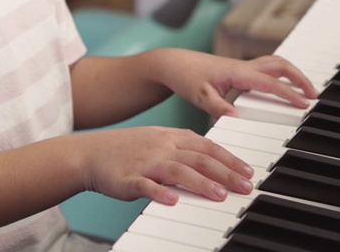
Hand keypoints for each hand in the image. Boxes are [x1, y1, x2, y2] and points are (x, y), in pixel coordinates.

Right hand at [80, 126, 254, 204]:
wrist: (91, 153)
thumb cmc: (129, 150)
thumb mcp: (160, 141)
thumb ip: (186, 149)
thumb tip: (215, 162)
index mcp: (171, 137)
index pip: (207, 146)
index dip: (230, 159)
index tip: (248, 172)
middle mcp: (162, 147)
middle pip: (198, 159)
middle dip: (225, 173)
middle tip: (245, 187)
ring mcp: (145, 162)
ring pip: (178, 171)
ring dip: (200, 183)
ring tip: (219, 195)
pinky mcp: (128, 179)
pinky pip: (146, 186)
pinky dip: (160, 193)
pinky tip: (173, 201)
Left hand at [157, 50, 318, 118]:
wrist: (175, 64)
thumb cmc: (187, 78)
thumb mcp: (199, 96)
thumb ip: (217, 107)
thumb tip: (235, 117)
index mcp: (237, 72)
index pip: (270, 82)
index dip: (288, 93)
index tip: (304, 104)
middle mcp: (244, 66)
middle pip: (280, 66)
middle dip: (300, 78)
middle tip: (314, 95)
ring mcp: (244, 67)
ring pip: (276, 64)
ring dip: (293, 74)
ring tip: (306, 91)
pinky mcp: (241, 70)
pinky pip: (268, 69)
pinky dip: (281, 75)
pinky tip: (284, 88)